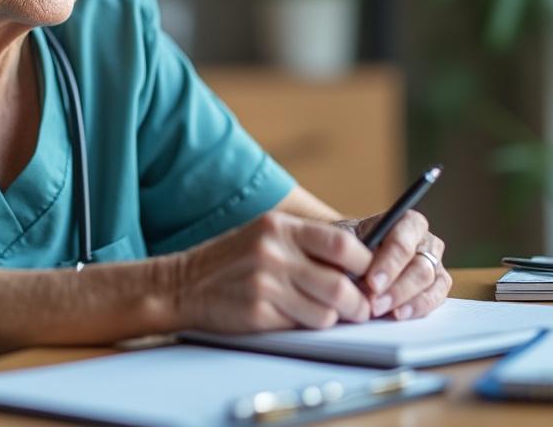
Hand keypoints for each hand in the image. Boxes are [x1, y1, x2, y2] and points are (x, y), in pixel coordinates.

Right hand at [176, 211, 373, 332]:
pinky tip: (290, 316)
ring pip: (325, 313)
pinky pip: (300, 327)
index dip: (366, 264)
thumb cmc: (233, 259)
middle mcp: (274, 253)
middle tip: (361, 308)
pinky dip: (304, 326)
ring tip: (321, 312)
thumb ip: (307, 243)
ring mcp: (264, 284)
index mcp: (281, 227)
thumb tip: (359, 263)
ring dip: (331, 318)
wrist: (182, 283)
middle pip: (340, 285)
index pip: (342, 245)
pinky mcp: (257, 313)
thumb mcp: (267, 235)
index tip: (370, 275)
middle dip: (358, 303)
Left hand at [346, 210, 449, 319]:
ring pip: (429, 283)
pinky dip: (417, 308)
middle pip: (420, 265)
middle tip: (374, 304)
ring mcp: (434, 264)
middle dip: (396, 288)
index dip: (389, 263)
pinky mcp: (437, 286)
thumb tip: (355, 275)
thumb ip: (353, 253)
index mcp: (406, 222)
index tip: (372, 282)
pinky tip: (398, 316)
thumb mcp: (344, 242)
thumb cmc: (350, 246)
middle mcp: (425, 241)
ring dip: (404, 300)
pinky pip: (436, 298)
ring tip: (381, 312)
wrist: (352, 257)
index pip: (404, 240)